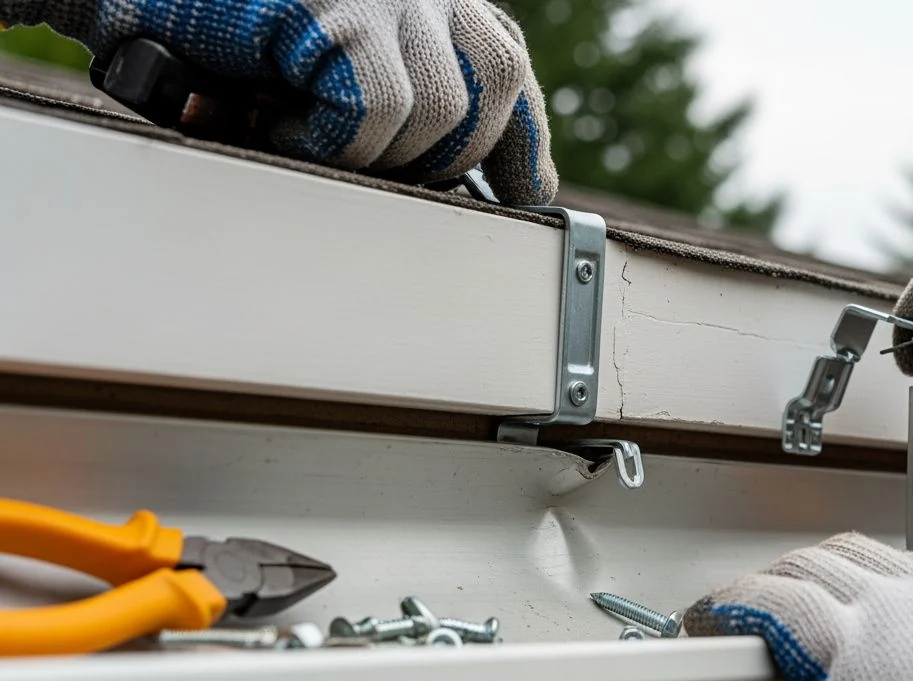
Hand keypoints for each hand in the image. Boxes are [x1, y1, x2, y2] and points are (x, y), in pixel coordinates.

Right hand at [22, 0, 555, 201]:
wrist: (154, 3)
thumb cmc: (243, 48)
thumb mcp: (348, 81)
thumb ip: (412, 107)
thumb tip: (474, 187)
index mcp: (439, 6)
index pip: (509, 76)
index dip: (521, 144)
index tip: (526, 198)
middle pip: (489, 97)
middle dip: (438, 159)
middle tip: (366, 166)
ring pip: (439, 109)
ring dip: (379, 153)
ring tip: (317, 140)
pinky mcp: (339, 12)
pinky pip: (378, 106)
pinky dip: (337, 140)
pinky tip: (287, 126)